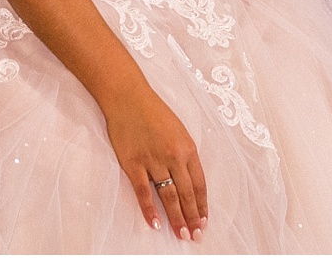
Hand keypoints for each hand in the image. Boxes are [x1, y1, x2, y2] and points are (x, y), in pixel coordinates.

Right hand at [101, 85, 207, 239]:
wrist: (128, 96)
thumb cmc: (153, 111)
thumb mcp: (178, 130)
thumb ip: (184, 154)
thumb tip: (188, 180)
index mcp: (188, 148)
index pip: (199, 184)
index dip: (202, 205)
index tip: (204, 221)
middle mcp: (173, 156)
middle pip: (186, 194)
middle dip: (192, 217)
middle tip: (195, 236)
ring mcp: (153, 161)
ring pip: (168, 196)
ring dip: (176, 218)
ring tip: (181, 234)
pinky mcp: (133, 164)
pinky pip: (144, 192)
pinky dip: (150, 210)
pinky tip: (155, 223)